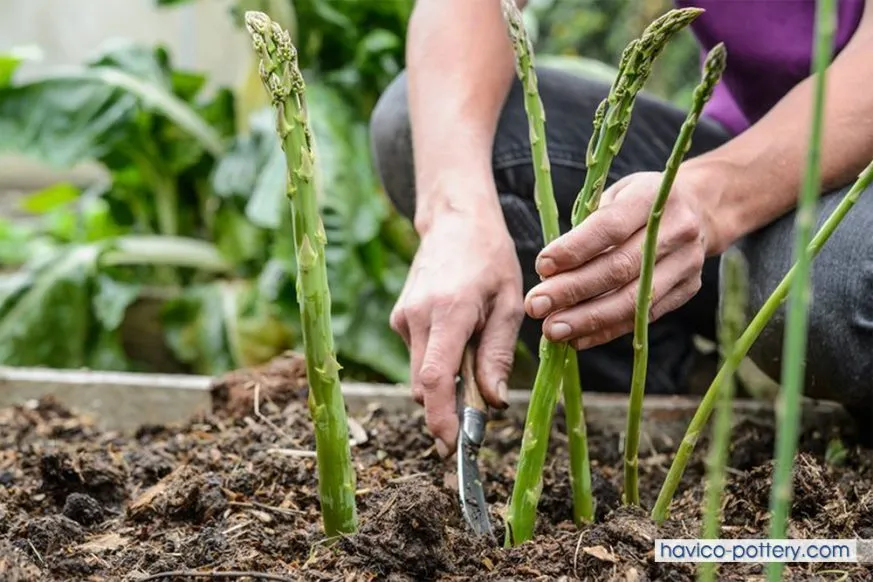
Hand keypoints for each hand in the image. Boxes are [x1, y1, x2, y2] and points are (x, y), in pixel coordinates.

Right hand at [391, 203, 523, 455]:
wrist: (455, 220)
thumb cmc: (490, 258)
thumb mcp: (509, 303)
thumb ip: (498, 355)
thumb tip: (494, 403)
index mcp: (449, 311)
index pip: (434, 378)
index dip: (441, 417)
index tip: (453, 445)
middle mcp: (417, 316)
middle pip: (423, 385)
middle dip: (446, 410)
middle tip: (477, 419)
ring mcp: (403, 317)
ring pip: (419, 373)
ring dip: (445, 385)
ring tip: (476, 362)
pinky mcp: (399, 318)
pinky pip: (418, 356)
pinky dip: (438, 364)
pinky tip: (460, 341)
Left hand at [524, 170, 717, 349]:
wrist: (700, 209)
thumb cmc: (640, 201)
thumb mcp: (614, 196)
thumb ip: (586, 228)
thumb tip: (548, 273)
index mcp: (652, 197)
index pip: (610, 227)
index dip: (574, 250)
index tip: (541, 267)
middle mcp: (676, 230)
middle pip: (619, 268)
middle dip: (572, 290)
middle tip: (535, 305)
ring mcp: (686, 263)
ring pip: (633, 300)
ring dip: (587, 319)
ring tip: (552, 330)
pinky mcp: (687, 290)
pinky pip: (642, 318)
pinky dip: (606, 331)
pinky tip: (576, 339)